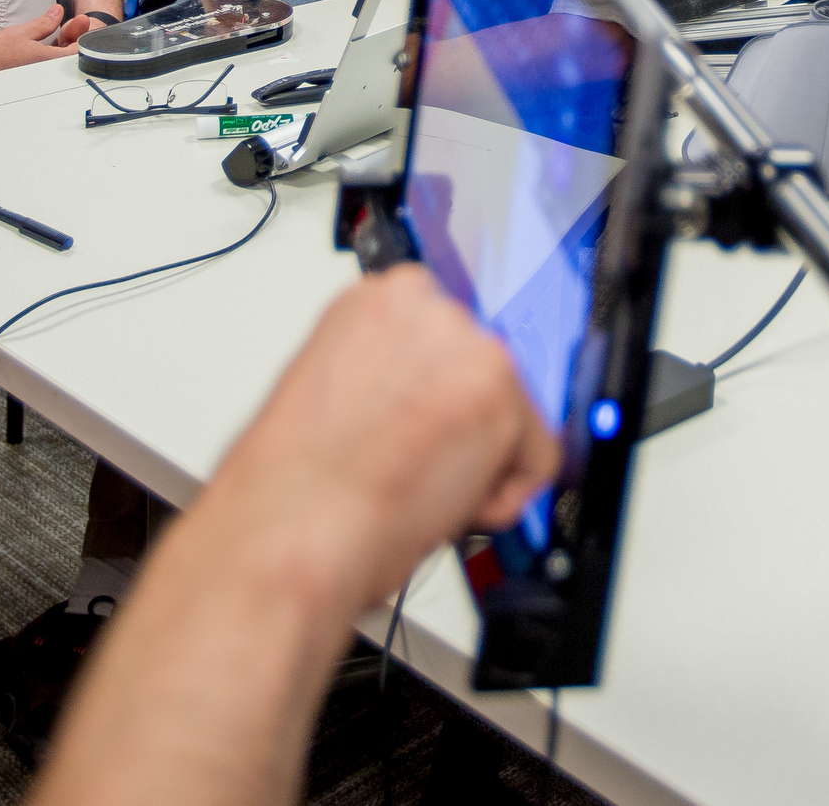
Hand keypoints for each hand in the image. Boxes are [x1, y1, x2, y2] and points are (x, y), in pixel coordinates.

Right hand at [0, 4, 80, 78]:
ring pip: (58, 63)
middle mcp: (45, 75)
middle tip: (67, 26)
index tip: (79, 24)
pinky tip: (39, 47)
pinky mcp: (29, 81)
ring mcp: (38, 80)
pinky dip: (48, 56)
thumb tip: (57, 13)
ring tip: (53, 35)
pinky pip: (46, 69)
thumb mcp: (23, 32)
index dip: (81, 37)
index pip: (79, 51)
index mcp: (48, 62)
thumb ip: (44, 23)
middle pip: (70, 58)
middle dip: (71, 41)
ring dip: (60, 48)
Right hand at [192, 266, 557, 618]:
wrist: (289, 530)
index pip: (442, 338)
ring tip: (414, 487)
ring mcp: (468, 347)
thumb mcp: (327, 392)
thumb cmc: (289, 485)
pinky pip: (539, 458)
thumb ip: (382, 377)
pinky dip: (504, 496)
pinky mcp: (500, 398)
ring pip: (510, 413)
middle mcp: (426, 307)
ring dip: (476, 461)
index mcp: (375, 299)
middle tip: (414, 467)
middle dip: (458, 424)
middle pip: (481, 371)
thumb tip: (415, 398)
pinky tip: (444, 504)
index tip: (420, 421)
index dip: (434, 393)